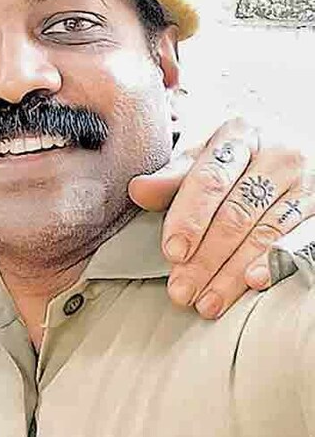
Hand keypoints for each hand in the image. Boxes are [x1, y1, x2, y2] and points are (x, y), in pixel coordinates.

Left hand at [128, 118, 313, 318]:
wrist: (289, 150)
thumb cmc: (237, 159)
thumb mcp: (204, 158)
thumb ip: (173, 179)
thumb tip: (138, 190)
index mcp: (240, 135)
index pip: (209, 181)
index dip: (189, 219)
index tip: (172, 252)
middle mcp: (279, 154)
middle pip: (235, 213)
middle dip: (205, 258)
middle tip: (181, 290)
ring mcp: (307, 182)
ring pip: (265, 233)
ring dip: (232, 272)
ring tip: (207, 301)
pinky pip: (302, 240)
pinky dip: (277, 263)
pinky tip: (255, 283)